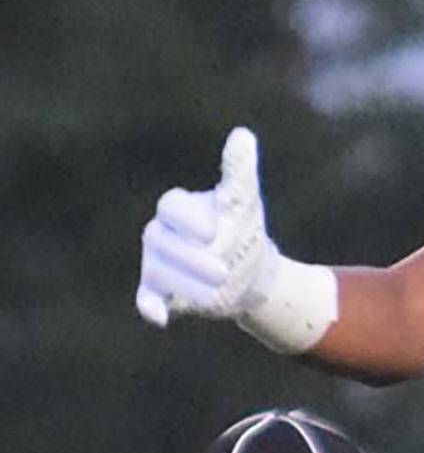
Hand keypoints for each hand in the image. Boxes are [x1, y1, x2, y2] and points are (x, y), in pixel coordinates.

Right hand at [136, 128, 280, 327]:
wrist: (249, 274)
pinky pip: (146, 298)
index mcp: (178, 209)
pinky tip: (159, 317)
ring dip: (185, 284)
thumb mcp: (243, 202)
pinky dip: (149, 307)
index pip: (172, 206)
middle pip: (161, 241)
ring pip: (158, 271)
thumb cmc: (241, 231)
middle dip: (191, 258)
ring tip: (218, 293)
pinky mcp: (158, 291)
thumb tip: (243, 135)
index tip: (214, 230)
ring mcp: (157, 263)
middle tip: (224, 272)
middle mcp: (161, 233)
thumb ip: (239, 171)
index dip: (190, 218)